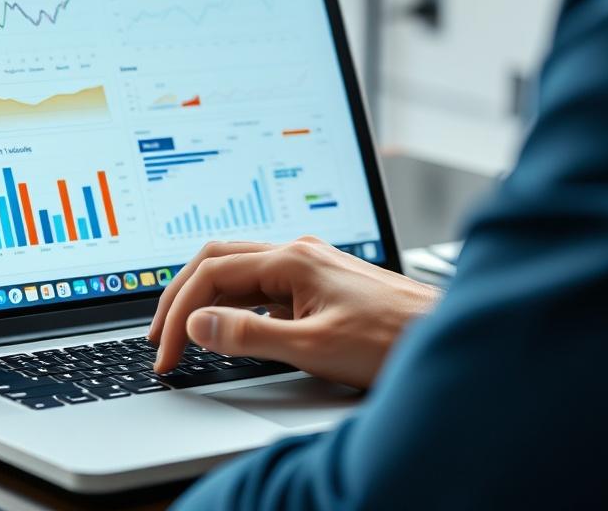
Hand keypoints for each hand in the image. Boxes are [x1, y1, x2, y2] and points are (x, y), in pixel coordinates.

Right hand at [147, 236, 439, 388]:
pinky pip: (262, 287)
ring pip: (239, 272)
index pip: (212, 275)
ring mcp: (309, 267)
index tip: (167, 353)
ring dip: (206, 299)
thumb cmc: (392, 341)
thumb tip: (198, 324)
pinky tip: (232, 328)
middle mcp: (297, 253)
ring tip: (184, 332)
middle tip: (159, 337)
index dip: (179, 313)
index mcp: (291, 259)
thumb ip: (250, 336)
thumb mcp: (314, 347)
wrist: (448, 338)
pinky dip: (234, 305)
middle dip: (181, 296)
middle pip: (218, 261)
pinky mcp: (319, 285)